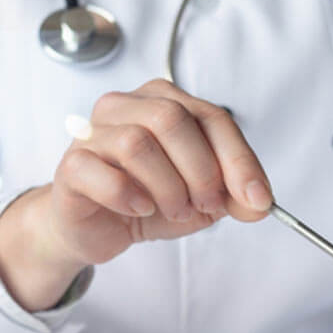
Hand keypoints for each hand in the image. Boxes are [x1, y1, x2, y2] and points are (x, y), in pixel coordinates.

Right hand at [0, 79, 272, 310]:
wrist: (96, 230)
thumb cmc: (148, 201)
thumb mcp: (203, 202)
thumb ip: (234, 197)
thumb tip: (259, 203)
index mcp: (165, 102)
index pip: (212, 117)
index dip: (239, 160)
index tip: (257, 198)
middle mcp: (126, 106)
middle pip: (172, 120)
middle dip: (201, 171)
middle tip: (207, 206)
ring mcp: (93, 133)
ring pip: (137, 143)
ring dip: (168, 187)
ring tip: (174, 211)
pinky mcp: (73, 166)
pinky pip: (102, 172)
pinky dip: (129, 196)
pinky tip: (140, 210)